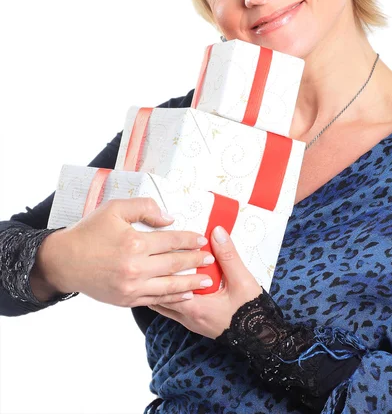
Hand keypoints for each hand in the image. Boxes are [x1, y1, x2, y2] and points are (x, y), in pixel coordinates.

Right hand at [40, 197, 214, 307]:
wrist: (64, 261)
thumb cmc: (89, 231)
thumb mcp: (114, 209)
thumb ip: (144, 208)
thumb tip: (169, 218)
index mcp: (134, 243)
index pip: (171, 240)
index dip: (189, 239)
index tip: (202, 239)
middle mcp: (135, 267)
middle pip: (174, 264)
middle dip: (196, 261)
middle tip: (211, 259)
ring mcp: (131, 287)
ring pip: (169, 286)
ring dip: (190, 283)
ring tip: (207, 281)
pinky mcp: (126, 299)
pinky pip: (155, 300)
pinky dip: (172, 298)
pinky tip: (185, 295)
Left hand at [149, 225, 261, 338]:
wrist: (262, 337)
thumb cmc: (251, 312)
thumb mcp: (242, 280)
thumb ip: (228, 255)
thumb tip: (216, 232)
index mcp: (195, 307)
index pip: (167, 286)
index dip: (164, 268)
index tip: (165, 251)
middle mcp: (188, 318)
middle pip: (160, 297)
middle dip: (158, 278)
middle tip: (160, 258)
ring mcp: (191, 323)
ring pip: (166, 305)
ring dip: (165, 288)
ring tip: (165, 269)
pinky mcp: (197, 324)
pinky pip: (176, 310)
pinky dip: (173, 296)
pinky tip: (179, 283)